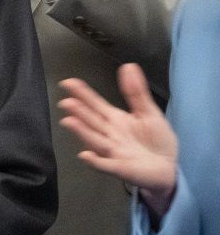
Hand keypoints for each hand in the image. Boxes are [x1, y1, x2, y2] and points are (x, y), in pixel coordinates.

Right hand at [59, 64, 177, 218]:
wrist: (169, 168)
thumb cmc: (156, 140)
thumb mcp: (149, 113)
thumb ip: (136, 92)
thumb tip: (128, 66)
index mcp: (114, 119)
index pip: (95, 104)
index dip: (82, 93)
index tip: (68, 82)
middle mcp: (108, 134)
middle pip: (91, 121)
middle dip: (79, 112)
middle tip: (66, 102)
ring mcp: (111, 152)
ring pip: (94, 140)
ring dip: (81, 132)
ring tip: (69, 121)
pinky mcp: (119, 168)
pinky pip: (104, 165)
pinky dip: (95, 161)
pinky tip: (86, 155)